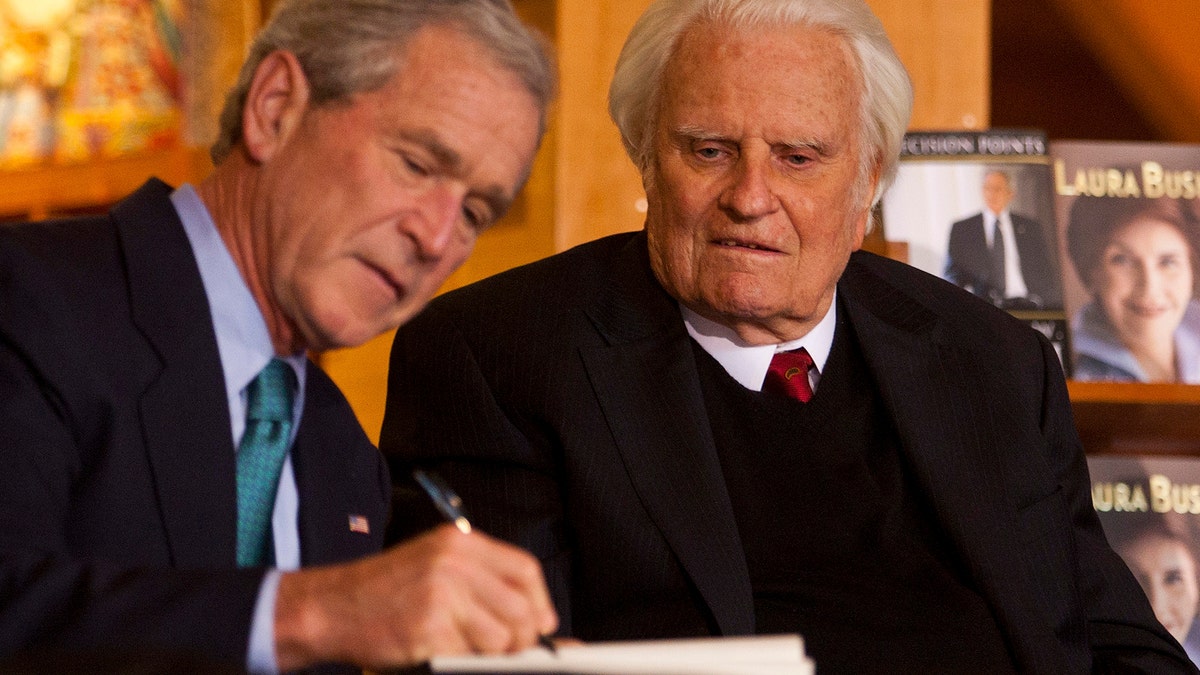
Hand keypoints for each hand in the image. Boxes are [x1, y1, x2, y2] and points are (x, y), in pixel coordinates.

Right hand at [272, 524, 557, 669]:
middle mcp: (455, 563)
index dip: (539, 601)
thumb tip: (540, 618)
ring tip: (462, 645)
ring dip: (489, 653)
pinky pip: (468, 656)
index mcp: (460, 542)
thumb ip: (483, 580)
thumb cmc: (386, 590)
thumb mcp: (436, 564)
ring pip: (500, 638)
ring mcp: (442, 595)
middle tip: (507, 648)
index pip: (524, 569)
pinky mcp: (429, 628)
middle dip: (521, 637)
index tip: (542, 623)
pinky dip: (458, 660)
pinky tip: (436, 648)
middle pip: (520, 608)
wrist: (332, 606)